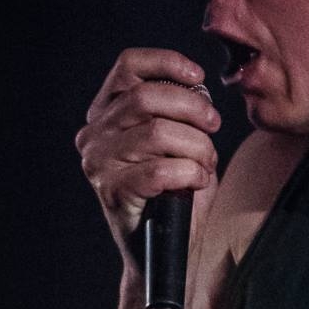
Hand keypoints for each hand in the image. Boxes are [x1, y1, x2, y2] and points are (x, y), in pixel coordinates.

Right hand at [75, 48, 220, 265]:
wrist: (164, 246)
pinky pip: (160, 171)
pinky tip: (197, 181)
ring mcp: (98, 163)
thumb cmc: (174, 189)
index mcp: (106, 111)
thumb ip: (178, 109)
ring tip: (206, 163)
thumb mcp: (176, 139)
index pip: (128, 66)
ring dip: (196, 146)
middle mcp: (94, 133)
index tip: (198, 76)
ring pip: (157, 133)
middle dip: (192, 108)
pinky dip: (189, 172)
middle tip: (214, 126)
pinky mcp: (111, 192)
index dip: (166, 62)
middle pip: (146, 97)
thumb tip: (197, 87)